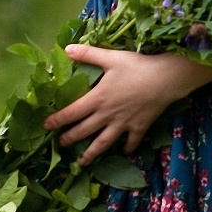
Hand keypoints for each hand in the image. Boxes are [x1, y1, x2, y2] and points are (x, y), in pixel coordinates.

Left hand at [43, 45, 211, 166]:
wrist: (165, 79)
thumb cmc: (136, 67)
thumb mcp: (110, 57)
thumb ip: (87, 54)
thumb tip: (66, 49)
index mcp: (97, 98)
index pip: (71, 112)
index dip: (57, 120)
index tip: (46, 126)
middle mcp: (107, 115)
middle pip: (84, 131)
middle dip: (70, 138)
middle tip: (60, 143)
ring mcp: (123, 124)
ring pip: (103, 143)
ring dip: (91, 154)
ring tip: (82, 162)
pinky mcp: (139, 127)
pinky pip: (131, 142)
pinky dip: (126, 148)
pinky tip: (123, 152)